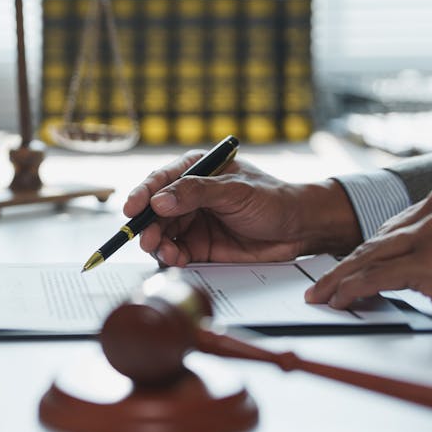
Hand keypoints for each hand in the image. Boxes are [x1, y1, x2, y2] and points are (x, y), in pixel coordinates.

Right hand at [124, 151, 361, 265]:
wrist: (299, 229)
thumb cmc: (272, 199)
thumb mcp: (235, 191)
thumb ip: (196, 193)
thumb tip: (159, 201)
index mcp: (196, 171)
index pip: (161, 180)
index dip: (143, 194)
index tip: (132, 208)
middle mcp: (189, 196)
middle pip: (155, 210)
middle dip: (148, 226)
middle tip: (147, 239)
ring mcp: (193, 222)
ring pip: (162, 233)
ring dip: (158, 244)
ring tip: (166, 253)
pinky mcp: (199, 246)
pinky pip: (176, 252)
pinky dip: (171, 257)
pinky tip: (176, 260)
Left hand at [305, 181, 431, 336]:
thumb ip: (430, 238)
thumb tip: (386, 257)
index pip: (393, 225)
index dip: (367, 252)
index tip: (345, 266)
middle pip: (377, 239)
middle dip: (346, 266)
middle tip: (322, 284)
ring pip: (370, 256)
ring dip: (340, 279)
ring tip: (322, 294)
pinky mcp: (431, 262)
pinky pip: (379, 276)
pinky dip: (354, 290)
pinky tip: (340, 300)